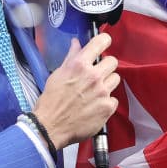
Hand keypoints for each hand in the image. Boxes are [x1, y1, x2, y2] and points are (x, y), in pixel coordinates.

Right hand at [32, 34, 119, 149]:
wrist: (51, 126)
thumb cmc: (51, 100)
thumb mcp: (58, 74)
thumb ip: (71, 57)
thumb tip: (77, 43)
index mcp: (80, 65)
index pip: (101, 42)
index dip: (104, 41)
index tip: (104, 43)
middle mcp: (93, 76)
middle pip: (113, 61)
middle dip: (105, 66)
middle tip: (97, 74)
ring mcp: (102, 92)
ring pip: (116, 79)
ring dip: (107, 83)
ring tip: (95, 91)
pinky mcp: (107, 107)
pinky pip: (114, 99)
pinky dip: (106, 102)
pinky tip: (95, 106)